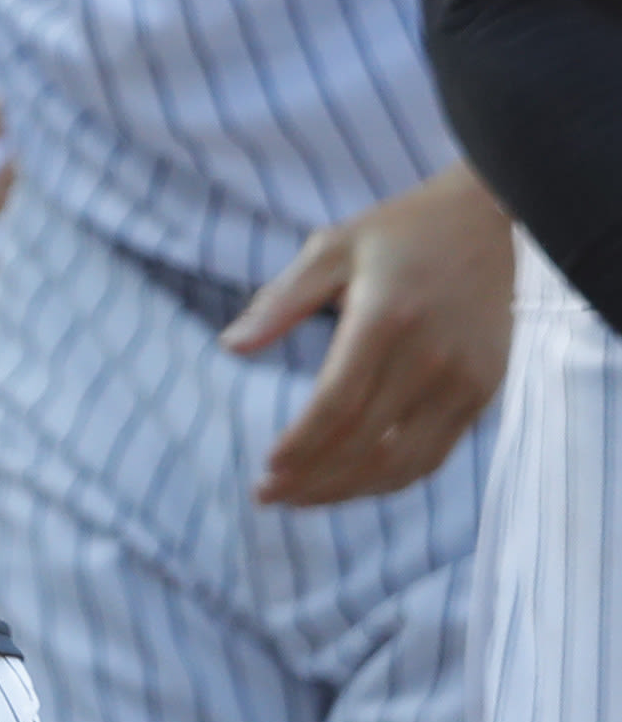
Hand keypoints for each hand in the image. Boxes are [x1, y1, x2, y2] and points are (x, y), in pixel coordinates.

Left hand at [230, 162, 514, 505]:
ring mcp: (464, 382)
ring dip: (349, 490)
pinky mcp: (484, 394)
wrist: (492, 221)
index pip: (338, 404)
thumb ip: (280, 300)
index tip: (266, 469)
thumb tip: (230, 347)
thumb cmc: (401, 232)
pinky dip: (391, 479)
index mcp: (386, 320)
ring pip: (404, 463)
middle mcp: (431, 359)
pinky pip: (436, 454)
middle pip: (366, 443)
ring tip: (301, 499)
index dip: (300, 445)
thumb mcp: (332, 247)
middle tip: (268, 495)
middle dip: (312, 478)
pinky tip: (352, 483)